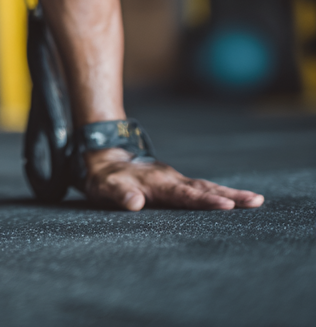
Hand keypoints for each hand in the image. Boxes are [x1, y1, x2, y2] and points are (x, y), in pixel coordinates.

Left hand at [83, 149, 264, 210]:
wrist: (103, 156)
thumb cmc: (104, 178)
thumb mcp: (105, 187)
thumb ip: (120, 194)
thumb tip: (135, 202)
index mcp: (157, 183)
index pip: (185, 195)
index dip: (204, 201)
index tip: (227, 205)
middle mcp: (170, 179)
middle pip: (203, 188)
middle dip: (230, 195)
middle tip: (257, 201)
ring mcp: (174, 179)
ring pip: (205, 186)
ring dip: (230, 193)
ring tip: (256, 200)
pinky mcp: (175, 183)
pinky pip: (200, 188)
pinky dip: (218, 193)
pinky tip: (233, 200)